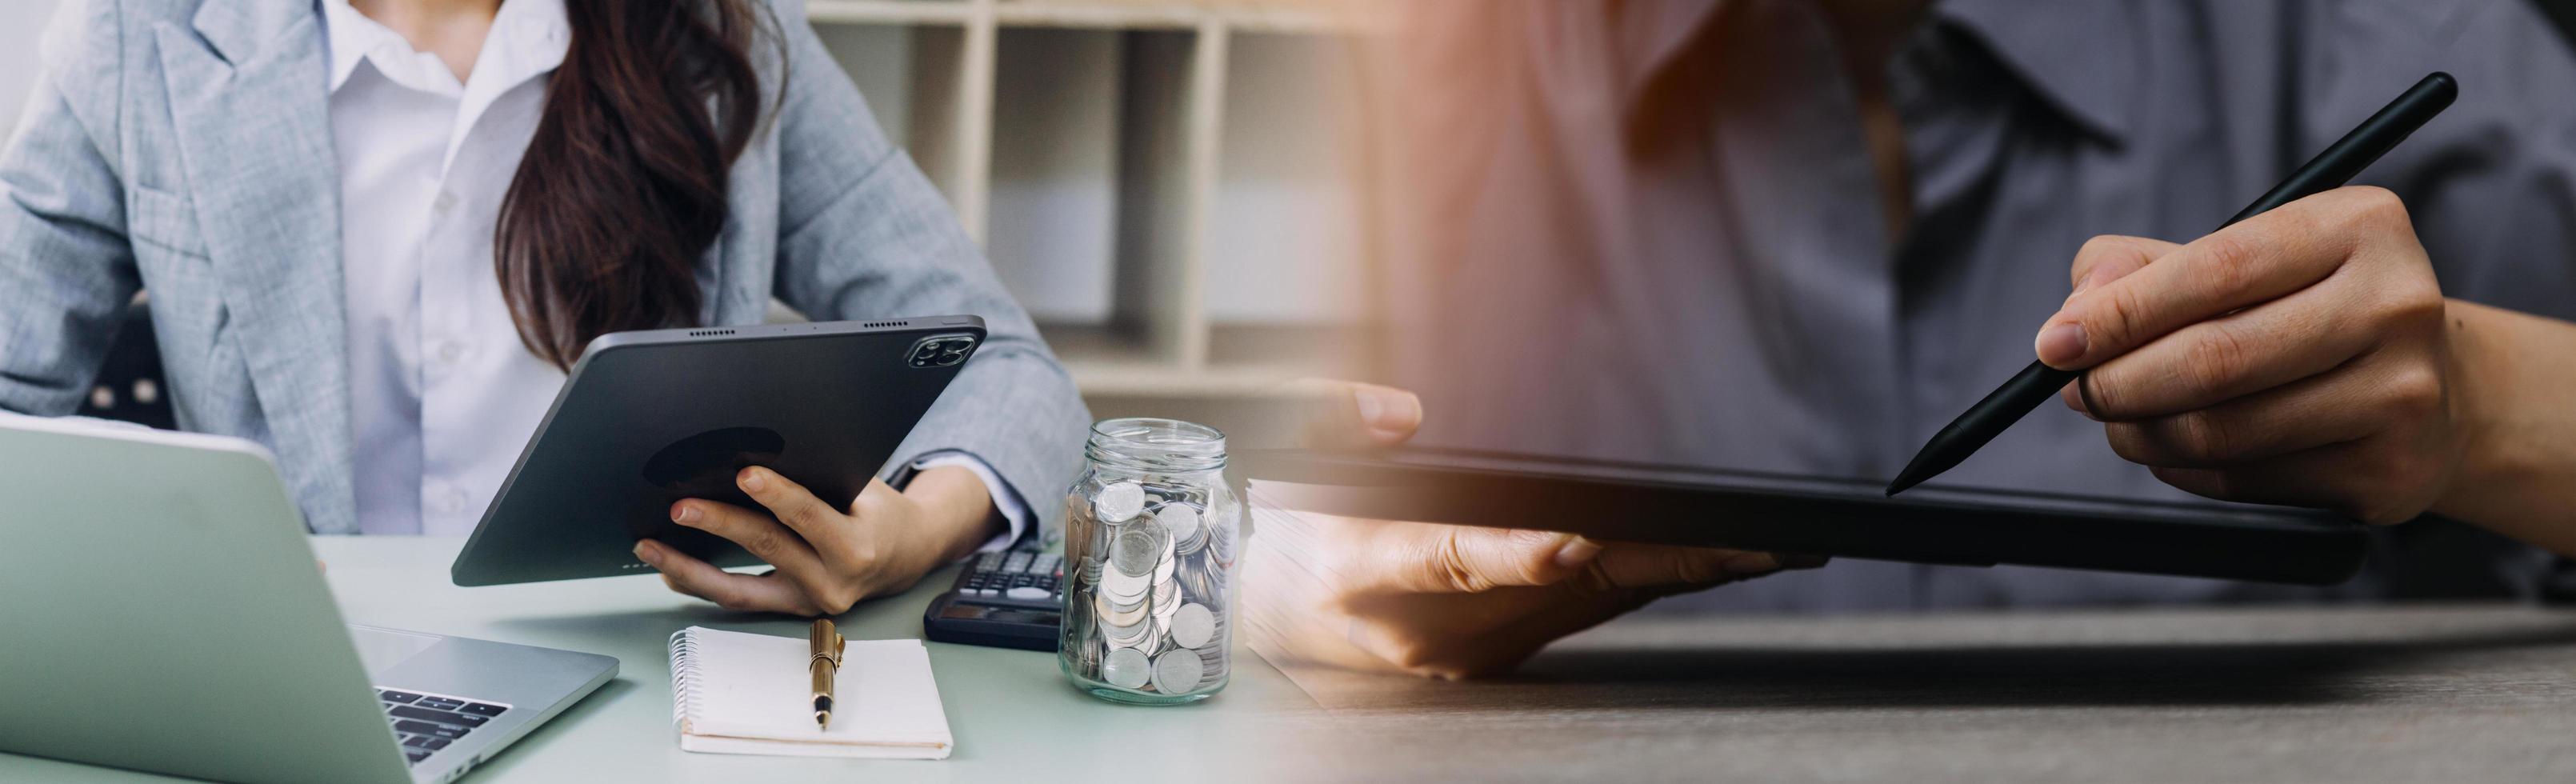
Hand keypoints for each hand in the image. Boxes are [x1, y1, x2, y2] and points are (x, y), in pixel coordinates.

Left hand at [633, 466, 998, 614]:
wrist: (904, 556)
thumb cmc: (879, 512)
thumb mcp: (863, 488)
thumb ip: (818, 478)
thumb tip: (755, 455)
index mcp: (857, 547)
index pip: (809, 517)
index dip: (777, 495)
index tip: (745, 474)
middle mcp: (833, 582)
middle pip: (767, 548)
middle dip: (720, 524)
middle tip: (681, 505)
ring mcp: (807, 601)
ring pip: (739, 590)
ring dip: (689, 567)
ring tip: (651, 545)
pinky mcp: (789, 609)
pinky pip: (738, 599)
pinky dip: (699, 584)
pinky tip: (669, 567)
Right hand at [1242, 381, 1813, 678]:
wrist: (1266, 607)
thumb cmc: (1282, 520)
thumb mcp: (1281, 451)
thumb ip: (1332, 422)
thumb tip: (1400, 414)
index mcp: (1367, 572)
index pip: (1449, 562)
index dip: (1516, 556)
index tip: (1573, 542)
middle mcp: (1427, 627)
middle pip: (1558, 590)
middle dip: (1660, 561)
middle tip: (1753, 545)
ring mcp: (1466, 650)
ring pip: (1590, 604)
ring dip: (1678, 573)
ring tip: (1766, 549)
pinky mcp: (1497, 654)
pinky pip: (1587, 613)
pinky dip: (1648, 580)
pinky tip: (1709, 561)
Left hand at [2039, 186, 2466, 523]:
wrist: (2435, 390)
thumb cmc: (2309, 310)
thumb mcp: (2241, 258)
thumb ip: (2142, 266)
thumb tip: (2077, 310)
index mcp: (2358, 225)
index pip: (2213, 269)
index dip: (2120, 313)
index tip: (2054, 343)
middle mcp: (2395, 304)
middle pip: (2214, 360)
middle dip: (2118, 383)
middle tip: (2078, 390)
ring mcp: (2402, 393)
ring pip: (2223, 431)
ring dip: (2142, 433)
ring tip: (2120, 421)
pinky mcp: (2390, 470)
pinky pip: (2248, 479)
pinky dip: (2186, 470)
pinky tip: (2178, 450)